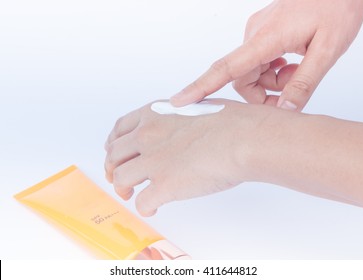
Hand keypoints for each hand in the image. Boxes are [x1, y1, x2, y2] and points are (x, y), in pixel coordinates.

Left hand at [104, 99, 264, 215]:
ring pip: (120, 179)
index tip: (116, 154)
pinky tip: (153, 208)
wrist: (243, 137)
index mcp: (154, 113)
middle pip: (114, 155)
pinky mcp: (164, 185)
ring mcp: (153, 161)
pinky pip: (141, 203)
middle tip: (119, 179)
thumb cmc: (230, 121)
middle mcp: (147, 135)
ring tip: (131, 195)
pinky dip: (144, 208)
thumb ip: (175, 117)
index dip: (113, 144)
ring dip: (122, 189)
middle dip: (112, 169)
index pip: (120, 129)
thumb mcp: (194, 106)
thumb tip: (175, 129)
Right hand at [170, 0, 362, 110]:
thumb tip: (285, 110)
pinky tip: (292, 62)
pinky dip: (273, 70)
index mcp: (266, 38)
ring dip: (272, 81)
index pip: (226, 68)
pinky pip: (259, 61)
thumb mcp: (327, 49)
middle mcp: (255, 34)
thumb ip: (304, 83)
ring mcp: (258, 33)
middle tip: (290, 94)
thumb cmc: (338, 6)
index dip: (201, 86)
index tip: (181, 100)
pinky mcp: (264, 33)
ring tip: (297, 70)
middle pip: (242, 78)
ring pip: (252, 71)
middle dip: (263, 93)